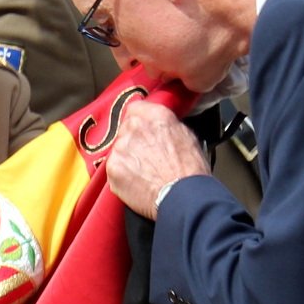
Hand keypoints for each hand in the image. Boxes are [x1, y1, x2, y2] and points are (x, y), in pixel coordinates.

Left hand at [105, 102, 206, 218]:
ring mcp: (121, 147)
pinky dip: (122, 175)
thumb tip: (160, 126)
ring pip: (119, 148)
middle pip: (125, 128)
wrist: (182, 196)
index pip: (136, 107)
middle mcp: (134, 126)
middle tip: (147, 155)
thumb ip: (167, 125)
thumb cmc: (190, 171)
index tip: (143, 129)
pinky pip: (113, 168)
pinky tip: (138, 182)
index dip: (139, 120)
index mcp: (155, 115)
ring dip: (127, 157)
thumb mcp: (187, 136)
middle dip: (133, 140)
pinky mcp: (113, 167)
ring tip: (144, 172)